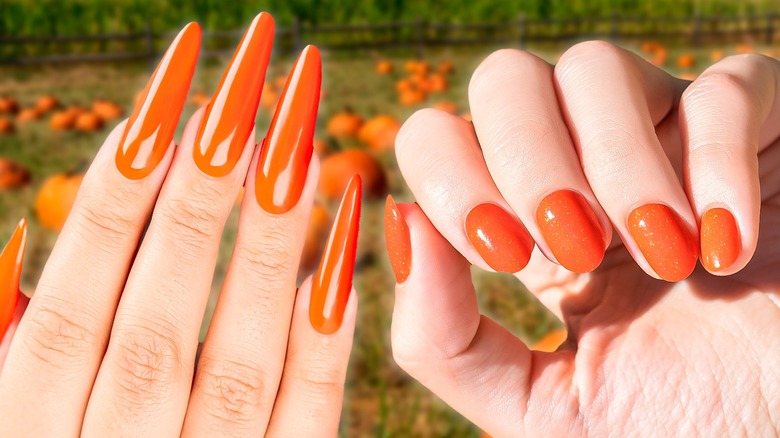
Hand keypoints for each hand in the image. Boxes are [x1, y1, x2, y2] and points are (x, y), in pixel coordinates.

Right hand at [0, 14, 360, 436]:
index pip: (75, 290)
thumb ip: (17, 341)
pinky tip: (346, 250)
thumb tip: (31, 235)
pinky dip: (326, 336)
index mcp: (24, 427)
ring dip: (273, 242)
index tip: (176, 88)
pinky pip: (307, 416)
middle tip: (256, 79)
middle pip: (162, 309)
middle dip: (210, 186)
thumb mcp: (11, 404)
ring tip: (305, 137)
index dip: (124, 184)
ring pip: (241, 355)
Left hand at [387, 42, 779, 435]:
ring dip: (614, 161)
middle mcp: (586, 171)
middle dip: (524, 155)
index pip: (443, 137)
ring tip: (660, 258)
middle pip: (506, 79)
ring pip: (597, 67)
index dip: (450, 172)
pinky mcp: (764, 137)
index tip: (502, 252)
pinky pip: (728, 85)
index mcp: (524, 227)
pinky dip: (717, 160)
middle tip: (572, 247)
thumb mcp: (531, 403)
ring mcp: (668, 144)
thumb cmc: (668, 430)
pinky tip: (725, 247)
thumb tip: (396, 219)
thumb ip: (445, 335)